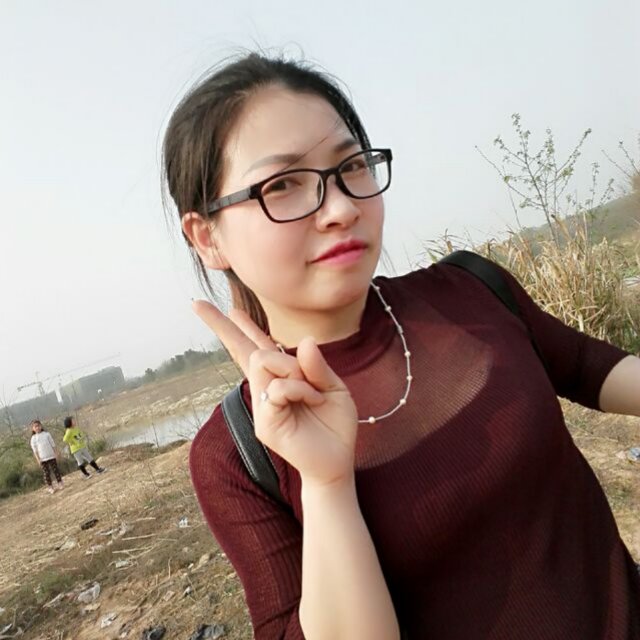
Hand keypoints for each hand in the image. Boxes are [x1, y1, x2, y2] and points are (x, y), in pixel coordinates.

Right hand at [193, 301, 357, 486]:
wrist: (338, 461)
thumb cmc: (335, 425)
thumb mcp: (335, 387)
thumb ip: (317, 366)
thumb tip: (302, 341)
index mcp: (284, 378)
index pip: (255, 347)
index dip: (236, 327)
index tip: (213, 307)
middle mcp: (267, 390)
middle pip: (247, 350)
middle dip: (229, 329)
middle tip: (226, 324)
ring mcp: (262, 406)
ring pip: (263, 362)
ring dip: (294, 370)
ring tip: (313, 392)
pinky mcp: (265, 423)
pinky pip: (276, 388)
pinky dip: (299, 389)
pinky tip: (313, 400)